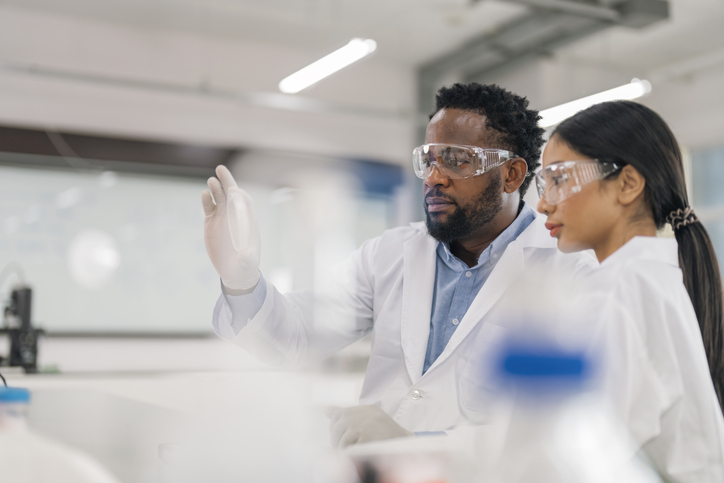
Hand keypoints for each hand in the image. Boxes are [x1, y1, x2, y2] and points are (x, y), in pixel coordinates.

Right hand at [202, 165, 260, 290]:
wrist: (234, 270)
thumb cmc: (245, 265)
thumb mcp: (247, 263)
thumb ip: (247, 258)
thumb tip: (245, 255)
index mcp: (246, 220)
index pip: (245, 201)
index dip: (240, 194)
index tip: (235, 190)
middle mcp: (234, 215)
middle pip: (231, 193)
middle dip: (227, 181)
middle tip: (220, 169)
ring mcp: (222, 217)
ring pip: (219, 197)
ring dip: (216, 188)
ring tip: (211, 181)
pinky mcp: (211, 222)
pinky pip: (209, 207)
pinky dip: (206, 200)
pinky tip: (205, 195)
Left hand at [325, 405, 412, 447]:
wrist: (406, 446)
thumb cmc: (387, 435)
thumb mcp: (369, 420)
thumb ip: (346, 414)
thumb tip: (324, 409)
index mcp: (366, 409)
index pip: (339, 415)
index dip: (336, 427)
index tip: (340, 437)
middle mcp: (364, 414)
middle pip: (338, 426)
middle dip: (337, 439)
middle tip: (343, 449)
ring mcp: (365, 425)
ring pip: (341, 437)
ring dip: (342, 448)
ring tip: (349, 453)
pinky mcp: (365, 437)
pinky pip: (347, 446)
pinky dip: (348, 452)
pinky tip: (354, 454)